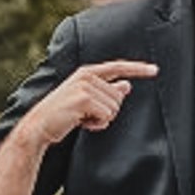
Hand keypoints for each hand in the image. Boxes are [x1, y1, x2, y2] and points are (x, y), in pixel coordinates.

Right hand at [18, 60, 156, 146]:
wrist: (39, 127)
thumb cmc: (62, 115)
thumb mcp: (86, 101)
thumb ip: (106, 91)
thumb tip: (127, 85)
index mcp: (87, 73)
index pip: (118, 67)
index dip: (138, 69)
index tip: (155, 70)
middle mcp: (87, 76)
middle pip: (119, 96)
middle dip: (107, 111)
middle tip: (86, 115)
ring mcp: (85, 86)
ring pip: (114, 107)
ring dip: (101, 119)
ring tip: (81, 118)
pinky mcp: (84, 99)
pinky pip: (106, 115)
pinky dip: (96, 124)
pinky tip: (81, 123)